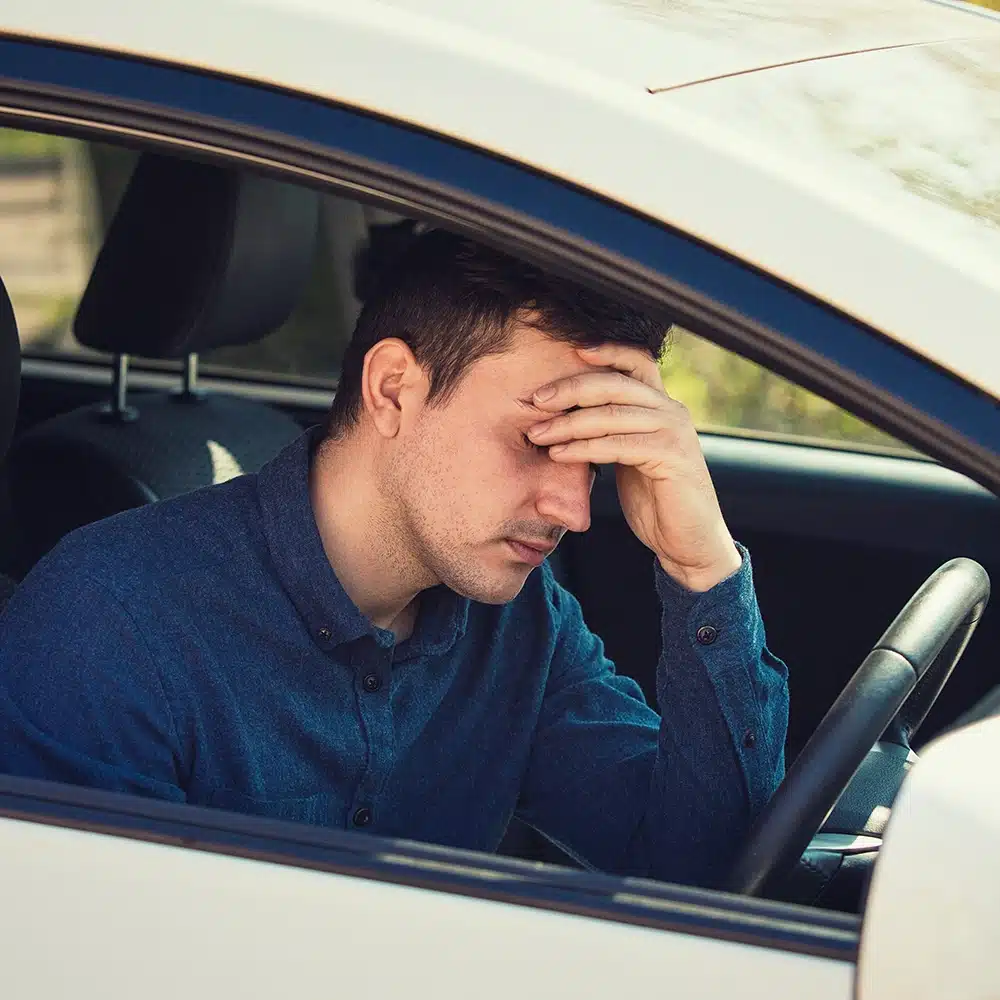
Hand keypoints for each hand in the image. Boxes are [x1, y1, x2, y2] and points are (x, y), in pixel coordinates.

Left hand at [527, 344, 741, 591]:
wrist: (688, 541)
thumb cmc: (654, 498)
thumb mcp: (629, 454)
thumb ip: (610, 429)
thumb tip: (564, 412)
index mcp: (661, 405)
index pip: (636, 361)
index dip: (607, 350)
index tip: (572, 351)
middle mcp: (672, 411)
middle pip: (615, 383)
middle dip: (570, 389)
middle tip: (536, 401)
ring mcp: (674, 433)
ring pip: (612, 414)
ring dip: (568, 423)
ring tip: (538, 434)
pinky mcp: (672, 458)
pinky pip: (618, 445)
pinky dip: (584, 448)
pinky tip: (560, 454)